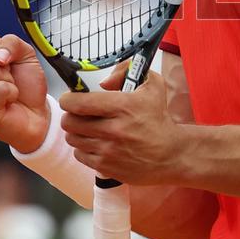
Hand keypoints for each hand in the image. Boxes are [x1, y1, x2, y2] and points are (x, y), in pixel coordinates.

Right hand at [0, 30, 48, 153]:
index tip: (7, 63)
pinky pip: (0, 88)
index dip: (4, 48)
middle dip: (5, 66)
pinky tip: (7, 103)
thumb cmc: (25, 83)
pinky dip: (12, 93)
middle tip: (8, 80)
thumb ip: (11, 42)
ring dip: (9, 81)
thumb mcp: (24, 53)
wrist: (36, 114)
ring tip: (7, 92)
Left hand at [59, 61, 183, 183]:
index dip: (68, 99)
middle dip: (70, 115)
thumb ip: (126, 71)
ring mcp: (108, 151)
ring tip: (87, 128)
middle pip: (70, 121)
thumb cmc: (159, 118)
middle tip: (78, 113)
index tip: (71, 98)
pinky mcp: (106, 167)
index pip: (79, 103)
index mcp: (123, 106)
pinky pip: (79, 155)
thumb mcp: (152, 84)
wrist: (171, 154)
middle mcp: (113, 129)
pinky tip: (95, 143)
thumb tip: (103, 83)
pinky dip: (83, 148)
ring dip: (76, 131)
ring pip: (72, 138)